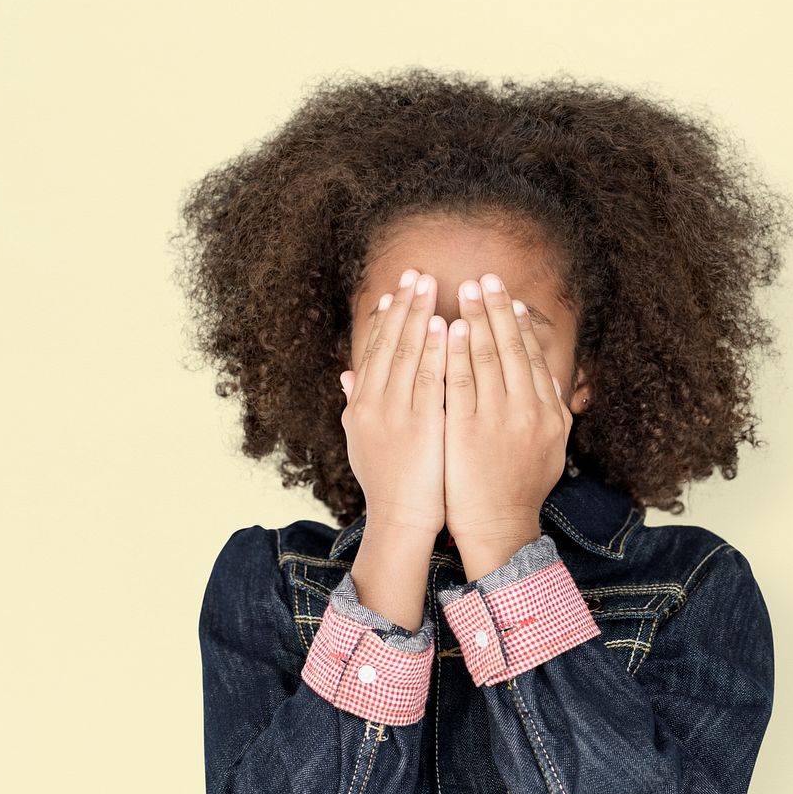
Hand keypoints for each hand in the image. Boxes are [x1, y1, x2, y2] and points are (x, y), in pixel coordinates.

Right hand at [340, 269, 446, 537]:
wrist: (400, 521)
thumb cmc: (388, 483)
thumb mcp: (361, 442)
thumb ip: (355, 405)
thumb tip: (346, 375)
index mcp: (360, 406)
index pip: (374, 351)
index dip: (387, 318)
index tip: (397, 290)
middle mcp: (373, 405)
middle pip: (389, 345)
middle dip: (404, 306)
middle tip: (417, 272)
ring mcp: (396, 415)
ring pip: (408, 355)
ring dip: (419, 316)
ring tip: (431, 285)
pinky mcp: (422, 426)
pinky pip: (431, 380)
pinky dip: (436, 350)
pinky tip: (446, 326)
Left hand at [443, 273, 572, 559]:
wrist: (499, 526)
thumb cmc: (521, 489)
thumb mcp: (551, 449)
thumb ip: (555, 413)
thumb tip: (554, 381)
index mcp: (549, 412)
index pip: (533, 356)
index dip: (521, 324)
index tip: (510, 298)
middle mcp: (528, 410)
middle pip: (512, 348)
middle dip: (498, 309)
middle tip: (486, 277)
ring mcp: (497, 419)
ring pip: (488, 357)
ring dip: (477, 318)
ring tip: (465, 290)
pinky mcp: (467, 429)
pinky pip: (460, 382)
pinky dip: (457, 352)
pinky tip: (451, 328)